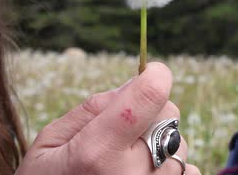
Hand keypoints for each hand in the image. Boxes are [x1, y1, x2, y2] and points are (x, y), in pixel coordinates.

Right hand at [15, 62, 200, 174]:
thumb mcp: (50, 143)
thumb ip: (93, 108)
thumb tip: (135, 81)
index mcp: (97, 153)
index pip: (149, 96)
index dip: (155, 75)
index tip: (150, 72)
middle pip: (168, 115)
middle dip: (151, 110)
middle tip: (123, 129)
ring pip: (179, 142)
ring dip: (160, 141)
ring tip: (128, 160)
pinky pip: (188, 169)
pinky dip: (169, 166)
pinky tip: (142, 174)